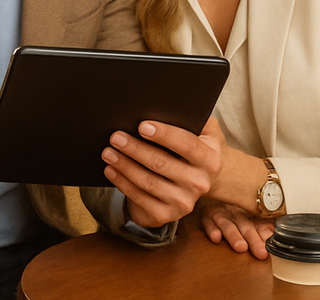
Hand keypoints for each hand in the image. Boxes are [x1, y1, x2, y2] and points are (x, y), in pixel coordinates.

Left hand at [102, 116, 224, 228]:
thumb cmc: (197, 149)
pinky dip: (122, 183)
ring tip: (108, 151)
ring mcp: (183, 202)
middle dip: (135, 148)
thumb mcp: (205, 131)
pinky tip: (111, 170)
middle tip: (115, 136)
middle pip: (161, 163)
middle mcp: (200, 184)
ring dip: (124, 165)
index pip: (186, 144)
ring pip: (147, 181)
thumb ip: (195, 118)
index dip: (164, 134)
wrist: (200, 181)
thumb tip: (170, 104)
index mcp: (210, 160)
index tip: (142, 125)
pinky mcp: (166, 216)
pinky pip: (139, 198)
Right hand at [201, 201, 273, 259]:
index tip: (271, 249)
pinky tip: (216, 238)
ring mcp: (222, 214)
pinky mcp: (207, 216)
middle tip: (260, 252)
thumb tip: (278, 237)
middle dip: (254, 239)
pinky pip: (208, 222)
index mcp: (251, 214)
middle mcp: (237, 213)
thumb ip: (266, 230)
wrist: (217, 197)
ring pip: (228, 224)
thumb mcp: (255, 221)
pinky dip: (212, 230)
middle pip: (246, 226)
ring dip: (235, 236)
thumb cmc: (239, 215)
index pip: (260, 226)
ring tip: (241, 247)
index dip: (266, 237)